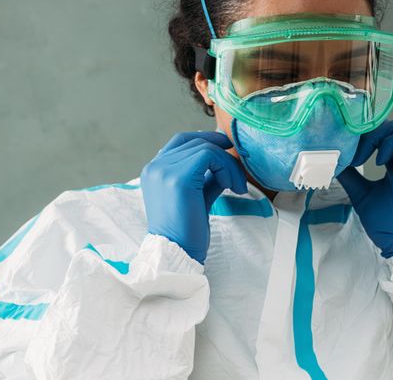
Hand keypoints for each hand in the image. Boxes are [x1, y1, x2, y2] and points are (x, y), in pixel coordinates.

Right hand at [140, 132, 247, 263]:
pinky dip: (226, 168)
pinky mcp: (178, 178)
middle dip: (223, 154)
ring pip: (205, 148)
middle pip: (196, 142)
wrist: (178, 253)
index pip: (182, 141)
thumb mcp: (197, 195)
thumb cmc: (187, 230)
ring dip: (228, 165)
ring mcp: (164, 170)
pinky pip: (210, 156)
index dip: (207, 138)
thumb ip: (206, 176)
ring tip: (236, 186)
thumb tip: (225, 161)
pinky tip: (231, 187)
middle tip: (238, 175)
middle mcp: (155, 166)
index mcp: (154, 170)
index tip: (227, 147)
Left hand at [337, 120, 392, 257]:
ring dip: (374, 137)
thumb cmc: (385, 221)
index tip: (346, 151)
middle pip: (387, 127)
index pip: (379, 136)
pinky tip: (378, 161)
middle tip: (351, 154)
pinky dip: (388, 143)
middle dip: (366, 135)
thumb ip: (350, 176)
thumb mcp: (360, 193)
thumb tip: (334, 162)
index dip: (361, 137)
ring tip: (360, 158)